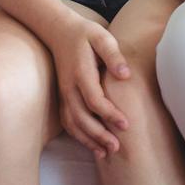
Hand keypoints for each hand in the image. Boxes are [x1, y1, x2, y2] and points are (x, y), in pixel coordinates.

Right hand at [45, 14, 131, 157]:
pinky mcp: (63, 97)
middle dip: (99, 135)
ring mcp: (64, 93)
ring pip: (73, 123)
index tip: (126, 125)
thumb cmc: (85, 34)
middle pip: (82, 117)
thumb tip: (125, 75)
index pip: (94, 100)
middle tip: (117, 147)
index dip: (109, 114)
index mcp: (81, 72)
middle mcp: (69, 87)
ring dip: (88, 139)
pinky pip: (68, 121)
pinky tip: (93, 145)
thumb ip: (113, 55)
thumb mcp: (101, 37)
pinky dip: (79, 136)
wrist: (59, 31)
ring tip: (106, 153)